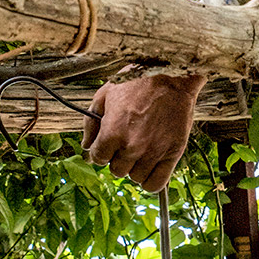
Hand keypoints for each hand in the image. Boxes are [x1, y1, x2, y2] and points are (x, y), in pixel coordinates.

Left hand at [83, 74, 204, 186]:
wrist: (172, 75)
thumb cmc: (137, 82)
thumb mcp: (104, 94)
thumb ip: (90, 123)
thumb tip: (85, 146)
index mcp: (112, 132)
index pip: (98, 159)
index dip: (100, 151)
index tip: (107, 145)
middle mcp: (132, 146)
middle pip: (116, 170)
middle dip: (117, 158)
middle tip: (125, 144)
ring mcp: (153, 152)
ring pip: (134, 177)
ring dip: (134, 167)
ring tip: (139, 152)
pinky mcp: (172, 153)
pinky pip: (156, 183)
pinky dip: (150, 182)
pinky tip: (149, 169)